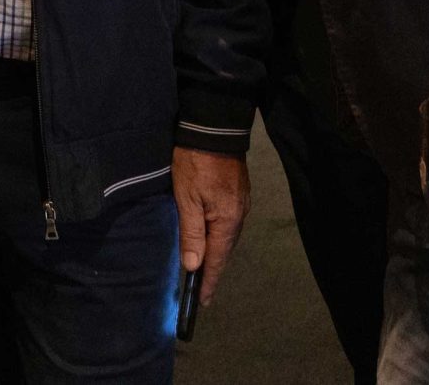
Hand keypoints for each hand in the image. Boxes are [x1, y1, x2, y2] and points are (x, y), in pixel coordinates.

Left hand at [172, 145, 249, 304]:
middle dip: (213, 270)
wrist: (214, 127)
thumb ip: (190, 232)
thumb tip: (193, 265)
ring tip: (204, 268)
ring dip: (216, 252)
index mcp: (227, 220)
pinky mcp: (239, 193)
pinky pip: (229, 223)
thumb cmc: (195, 163)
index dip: (209, 281)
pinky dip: (219, 236)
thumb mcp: (186, 198)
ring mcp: (242, 203)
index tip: (202, 301)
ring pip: (227, 236)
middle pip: (225, 250)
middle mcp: (239, 216)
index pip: (217, 260)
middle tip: (200, 289)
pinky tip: (210, 238)